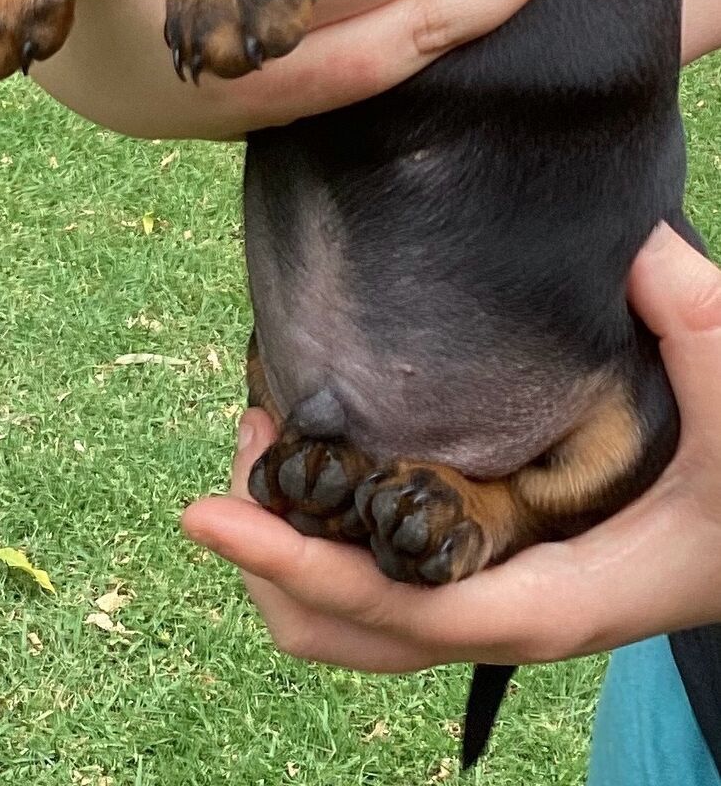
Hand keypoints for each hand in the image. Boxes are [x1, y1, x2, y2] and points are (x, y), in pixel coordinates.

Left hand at [181, 225, 720, 664]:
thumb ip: (696, 327)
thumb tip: (638, 249)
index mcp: (565, 598)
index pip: (404, 611)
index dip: (303, 571)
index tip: (214, 518)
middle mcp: (521, 613)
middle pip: (358, 637)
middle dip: (274, 562)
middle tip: (244, 442)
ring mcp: (507, 596)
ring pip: (368, 623)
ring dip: (295, 556)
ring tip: (266, 441)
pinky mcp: (505, 568)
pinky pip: (396, 582)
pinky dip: (336, 543)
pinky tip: (329, 457)